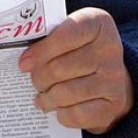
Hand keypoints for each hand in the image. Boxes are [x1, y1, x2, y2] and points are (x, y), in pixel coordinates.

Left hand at [18, 7, 133, 133]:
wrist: (109, 76)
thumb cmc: (76, 51)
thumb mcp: (65, 34)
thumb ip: (45, 39)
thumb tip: (23, 63)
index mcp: (96, 23)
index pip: (65, 36)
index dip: (40, 51)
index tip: (23, 64)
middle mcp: (110, 49)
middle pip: (60, 67)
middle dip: (39, 78)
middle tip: (33, 81)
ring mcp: (115, 77)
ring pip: (66, 92)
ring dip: (46, 98)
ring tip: (40, 97)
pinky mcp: (114, 103)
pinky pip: (77, 114)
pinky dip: (61, 114)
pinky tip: (58, 108)